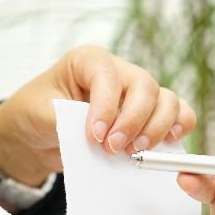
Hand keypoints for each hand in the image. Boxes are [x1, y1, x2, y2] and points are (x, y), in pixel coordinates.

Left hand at [0, 45, 196, 184]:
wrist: (37, 134)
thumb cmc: (36, 113)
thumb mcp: (40, 113)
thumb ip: (66, 121)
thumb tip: (98, 136)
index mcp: (88, 61)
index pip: (107, 75)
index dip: (106, 106)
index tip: (95, 135)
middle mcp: (119, 72)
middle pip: (145, 86)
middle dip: (134, 121)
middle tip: (115, 149)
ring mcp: (137, 94)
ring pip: (166, 100)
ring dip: (157, 129)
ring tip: (134, 153)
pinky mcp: (147, 116)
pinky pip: (178, 114)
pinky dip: (178, 128)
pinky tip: (167, 144)